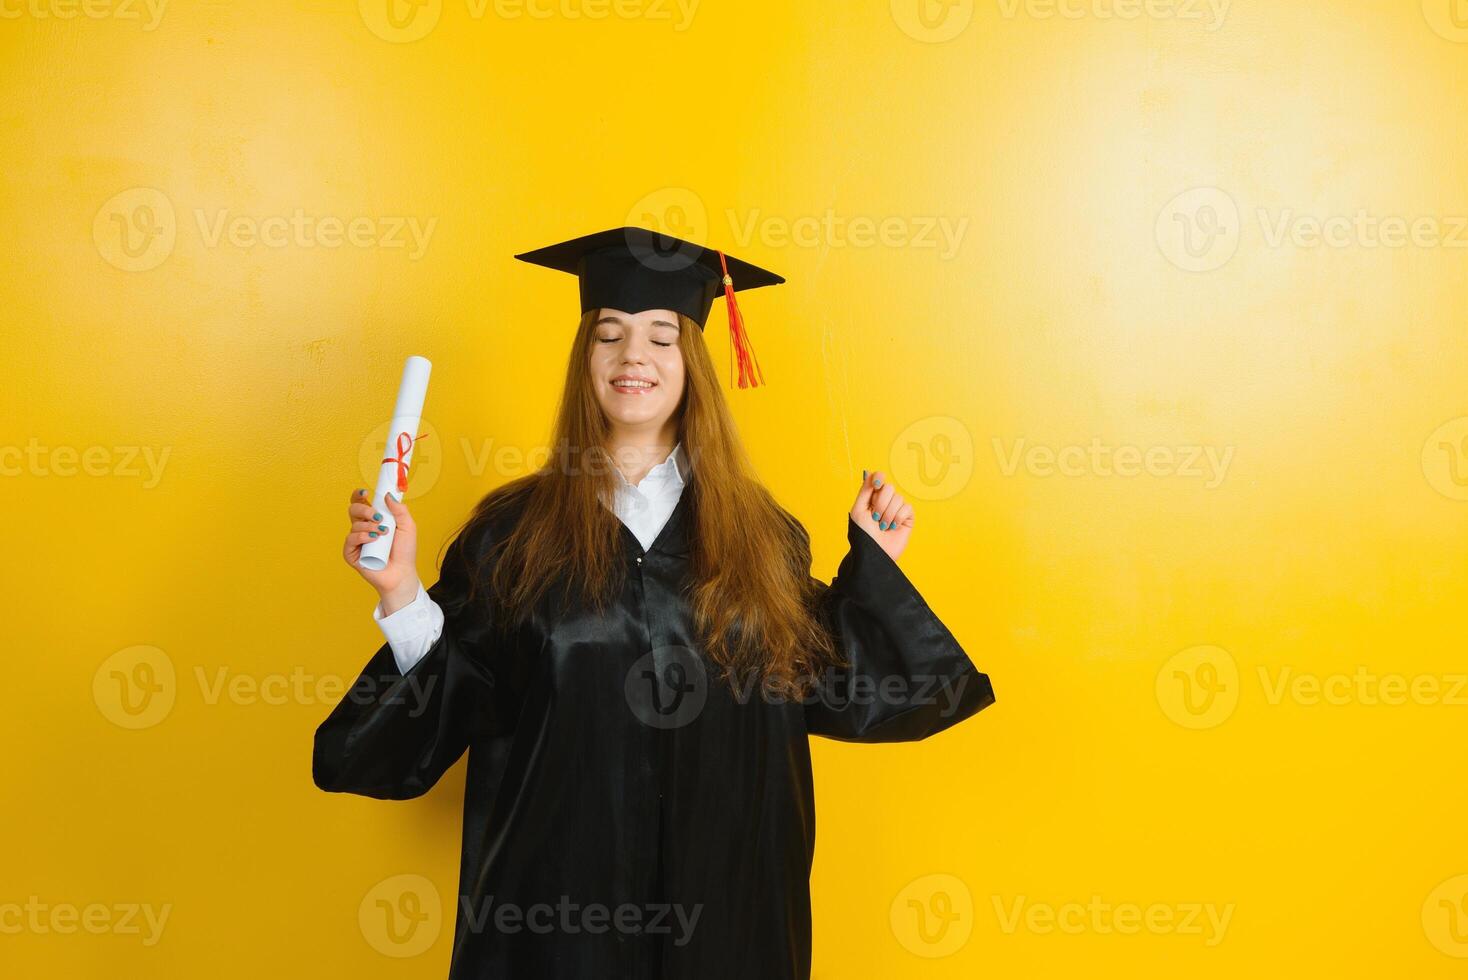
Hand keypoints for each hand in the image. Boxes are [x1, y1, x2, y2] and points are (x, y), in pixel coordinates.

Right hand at [342, 487, 420, 610]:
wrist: (402, 572)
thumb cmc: (404, 551)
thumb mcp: (408, 526)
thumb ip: (400, 510)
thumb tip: (388, 496)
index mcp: (373, 519)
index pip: (361, 502)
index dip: (359, 495)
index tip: (366, 492)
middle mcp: (363, 528)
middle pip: (354, 510)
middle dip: (365, 510)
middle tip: (378, 517)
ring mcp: (356, 541)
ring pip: (354, 525)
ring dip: (369, 526)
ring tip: (382, 534)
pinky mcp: (352, 554)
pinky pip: (350, 540)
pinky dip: (361, 537)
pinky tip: (372, 540)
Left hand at [850, 469, 913, 562]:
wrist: (874, 552)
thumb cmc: (863, 534)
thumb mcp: (858, 511)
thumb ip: (865, 491)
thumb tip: (871, 473)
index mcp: (871, 497)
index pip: (878, 478)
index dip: (879, 478)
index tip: (877, 484)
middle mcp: (885, 501)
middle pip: (889, 488)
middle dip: (880, 503)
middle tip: (875, 518)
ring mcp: (897, 508)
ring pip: (898, 498)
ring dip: (888, 514)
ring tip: (882, 527)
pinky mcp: (907, 517)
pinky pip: (907, 508)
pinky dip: (898, 518)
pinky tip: (892, 527)